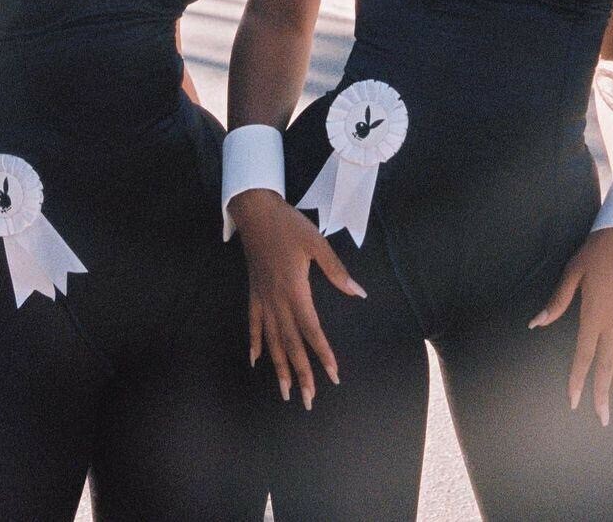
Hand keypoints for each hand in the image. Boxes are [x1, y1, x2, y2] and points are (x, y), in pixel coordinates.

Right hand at [230, 189, 366, 410]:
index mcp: (295, 290)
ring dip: (279, 367)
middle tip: (310, 400)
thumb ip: (336, 270)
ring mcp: (263, 298)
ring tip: (286, 392)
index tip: (333, 375)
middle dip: (301, 373)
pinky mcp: (254, 292)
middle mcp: (277, 300)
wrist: (255, 212)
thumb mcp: (317, 243)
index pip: (311, 330)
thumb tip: (358, 293)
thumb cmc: (288, 225)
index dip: (323, 354)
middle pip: (291, 344)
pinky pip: (253, 324)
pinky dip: (255, 343)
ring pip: (272, 340)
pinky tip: (256, 361)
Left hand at [529, 227, 612, 426]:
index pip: (584, 355)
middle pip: (607, 365)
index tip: (574, 401)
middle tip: (603, 420)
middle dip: (602, 393)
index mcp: (595, 314)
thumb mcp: (573, 272)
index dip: (578, 379)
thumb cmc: (597, 252)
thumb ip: (557, 301)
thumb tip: (536, 323)